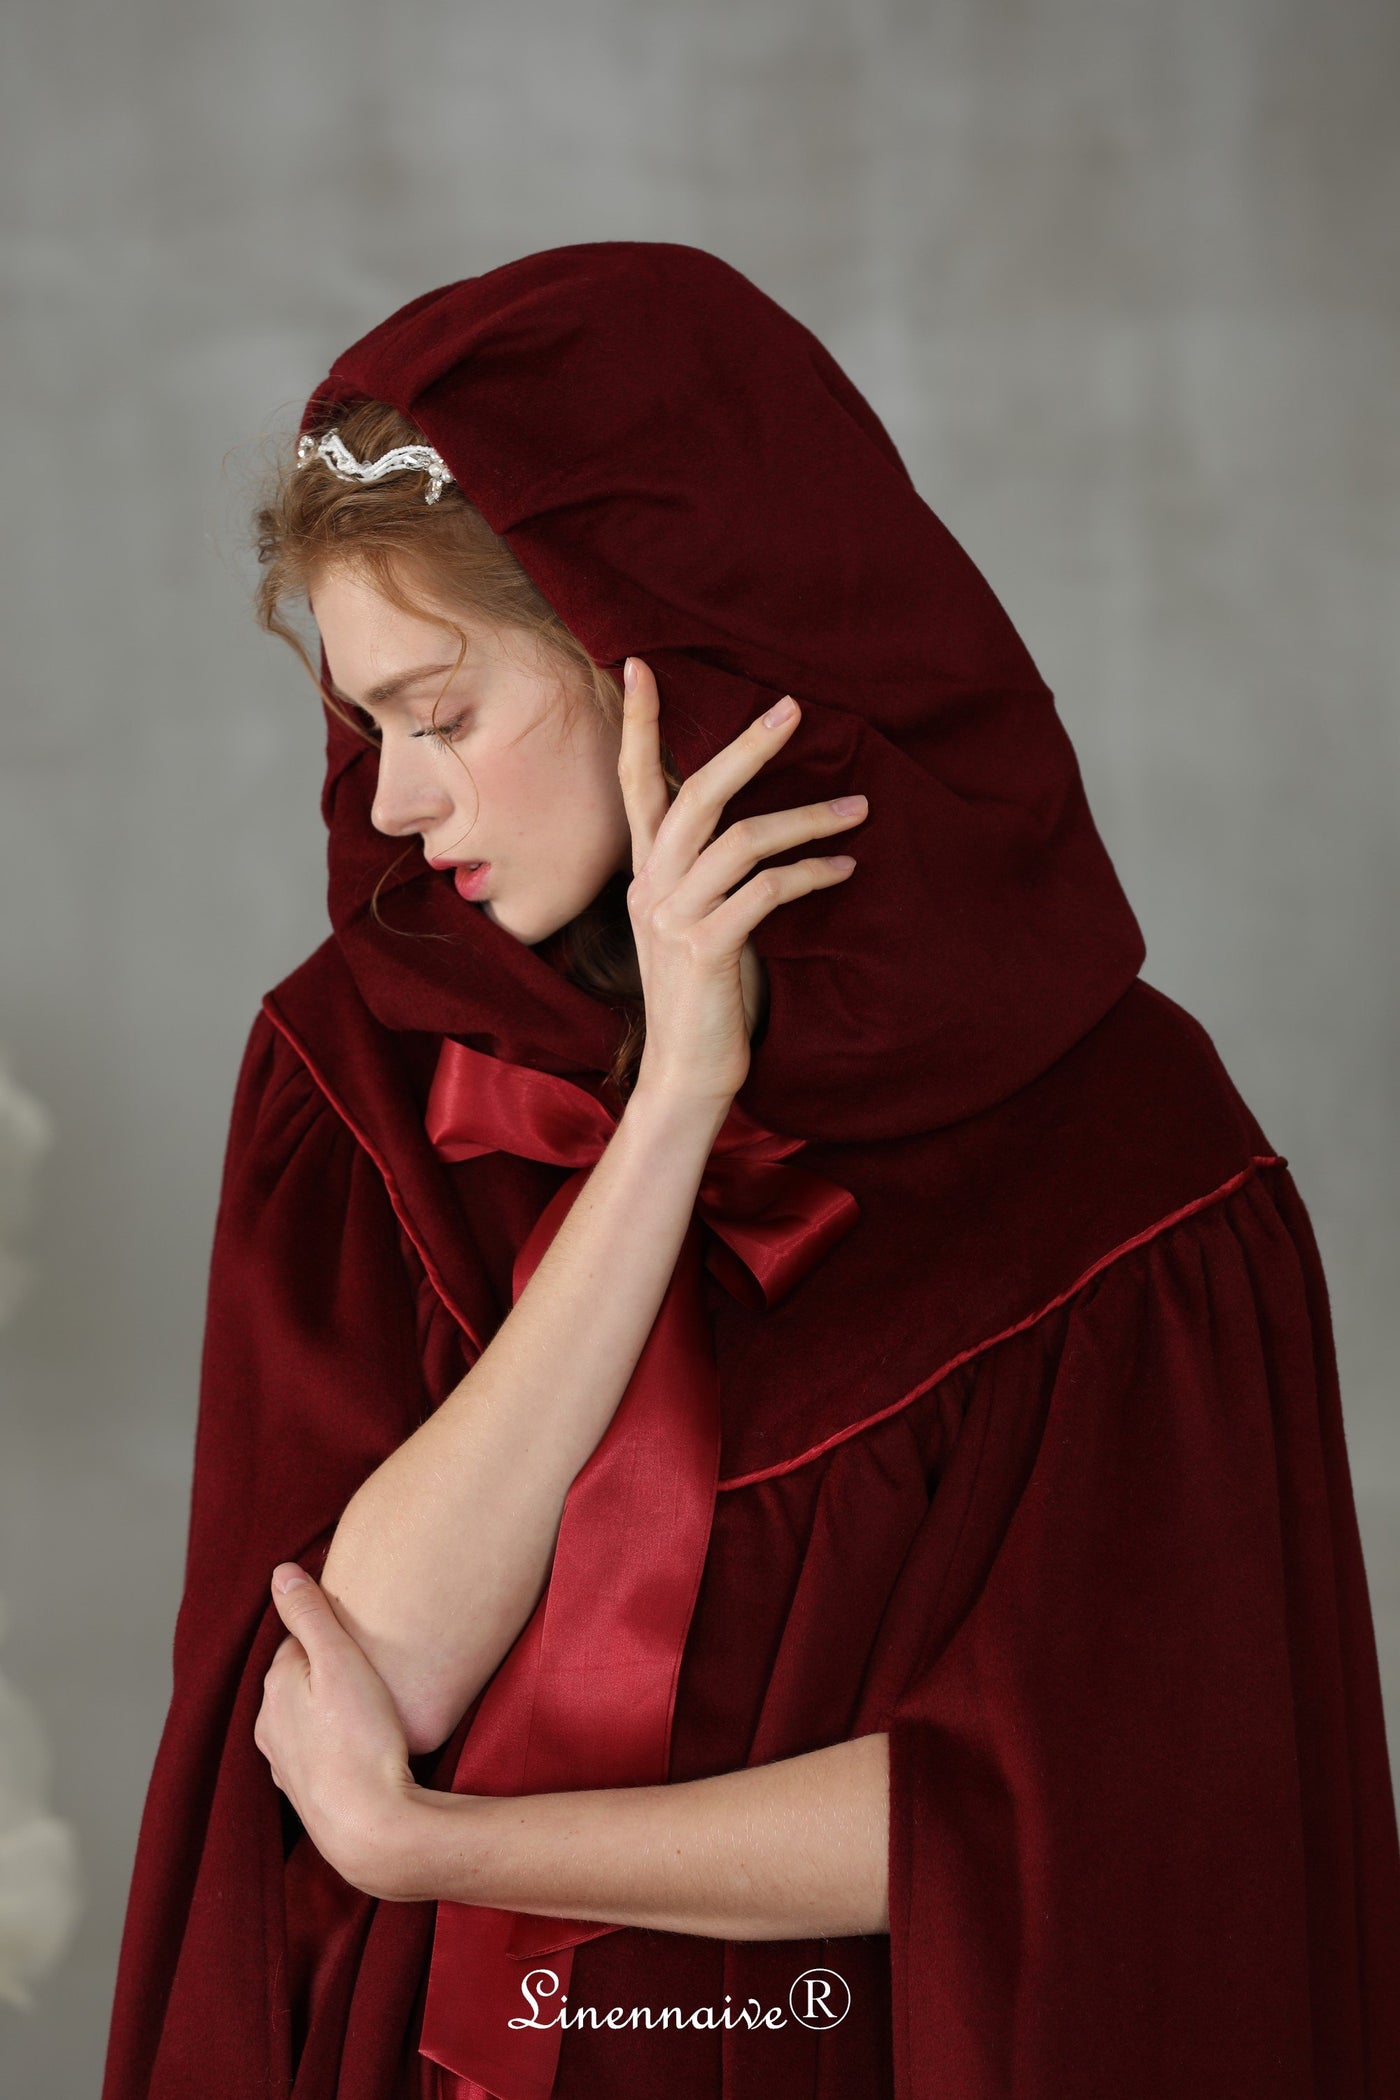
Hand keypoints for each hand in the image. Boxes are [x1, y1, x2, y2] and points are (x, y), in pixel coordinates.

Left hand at [253, 1563, 422, 1898]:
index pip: (299, 1639)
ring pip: (305, 1716)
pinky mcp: (304, 1792)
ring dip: (328, 1708)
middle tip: (372, 1669)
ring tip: (369, 1708)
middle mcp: (269, 1725)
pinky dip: (332, 1743)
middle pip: (299, 1678)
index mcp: (275, 1686)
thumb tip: (280, 1573)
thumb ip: (310, 1614)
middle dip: (327, 1669)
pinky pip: (316, 1751)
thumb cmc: (362, 1739)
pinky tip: (360, 1747)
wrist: (372, 1828)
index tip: (362, 1634)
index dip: (331, 1632)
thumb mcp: (341, 1660)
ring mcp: (284, 1763)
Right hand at [619, 659, 865, 1108]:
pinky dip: (811, 874)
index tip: (643, 664)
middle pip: (692, 795)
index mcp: (646, 874)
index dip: (640, 725)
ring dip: (807, 818)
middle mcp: (650, 887)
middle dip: (744, 747)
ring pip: (739, 840)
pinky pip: (765, 892)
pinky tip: (845, 868)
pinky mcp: (705, 951)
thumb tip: (748, 826)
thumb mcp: (696, 922)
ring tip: (860, 808)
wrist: (686, 1075)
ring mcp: (673, 919)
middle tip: (793, 708)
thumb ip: (709, 874)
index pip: (635, 784)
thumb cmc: (703, 997)